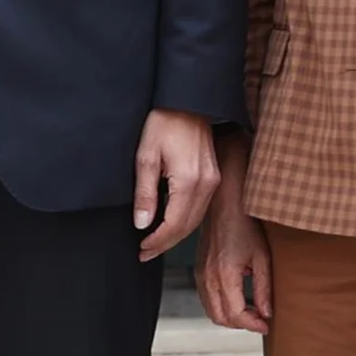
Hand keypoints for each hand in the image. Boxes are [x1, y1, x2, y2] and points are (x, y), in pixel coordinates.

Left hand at [132, 108, 218, 261]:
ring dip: (176, 235)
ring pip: (195, 220)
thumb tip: (142, 224)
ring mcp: (214, 181)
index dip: (157, 241)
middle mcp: (207, 185)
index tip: (141, 249)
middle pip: (187, 227)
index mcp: (190, 181)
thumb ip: (145, 193)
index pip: (174, 224)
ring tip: (154, 243)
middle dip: (165, 243)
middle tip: (144, 253)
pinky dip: (185, 221)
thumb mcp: (145, 157)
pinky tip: (170, 224)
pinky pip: (200, 208)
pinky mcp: (214, 176)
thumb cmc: (164, 123)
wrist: (188, 102)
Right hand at [196, 195, 272, 333]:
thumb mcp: (262, 257)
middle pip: (221, 318)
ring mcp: (200, 275)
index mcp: (225, 275)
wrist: (224, 204)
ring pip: (211, 311)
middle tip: (260, 319)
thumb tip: (266, 312)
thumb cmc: (244, 225)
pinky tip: (236, 299)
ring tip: (250, 311)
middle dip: (241, 324)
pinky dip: (220, 307)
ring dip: (230, 317)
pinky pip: (206, 299)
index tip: (266, 325)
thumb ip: (263, 288)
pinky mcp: (198, 271)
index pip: (236, 314)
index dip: (253, 325)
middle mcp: (208, 278)